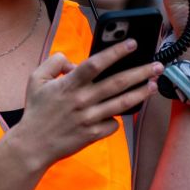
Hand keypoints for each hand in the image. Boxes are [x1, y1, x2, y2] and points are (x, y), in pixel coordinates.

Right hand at [7, 41, 162, 170]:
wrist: (32, 145)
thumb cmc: (36, 110)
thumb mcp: (36, 79)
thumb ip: (54, 63)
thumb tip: (73, 62)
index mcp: (69, 84)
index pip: (96, 63)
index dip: (115, 52)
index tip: (132, 44)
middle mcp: (82, 100)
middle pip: (117, 83)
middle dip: (140, 72)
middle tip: (157, 65)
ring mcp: (89, 119)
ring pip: (121, 103)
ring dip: (140, 93)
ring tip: (153, 84)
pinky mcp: (92, 135)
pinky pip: (113, 124)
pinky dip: (118, 118)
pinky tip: (122, 112)